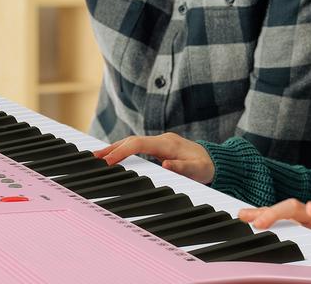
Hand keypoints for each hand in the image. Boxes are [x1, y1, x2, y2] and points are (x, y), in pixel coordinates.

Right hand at [93, 132, 215, 184]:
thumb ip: (182, 167)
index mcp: (167, 143)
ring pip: (133, 142)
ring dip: (116, 148)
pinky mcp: (159, 147)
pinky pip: (137, 147)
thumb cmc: (206, 166)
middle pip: (131, 140)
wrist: (216, 161)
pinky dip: (124, 150)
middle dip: (112, 148)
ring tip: (98, 157)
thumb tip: (166, 163)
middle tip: (94, 158)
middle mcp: (161, 140)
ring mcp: (160, 142)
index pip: (138, 143)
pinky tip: (115, 157)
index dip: (122, 151)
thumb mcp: (198, 170)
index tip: (108, 161)